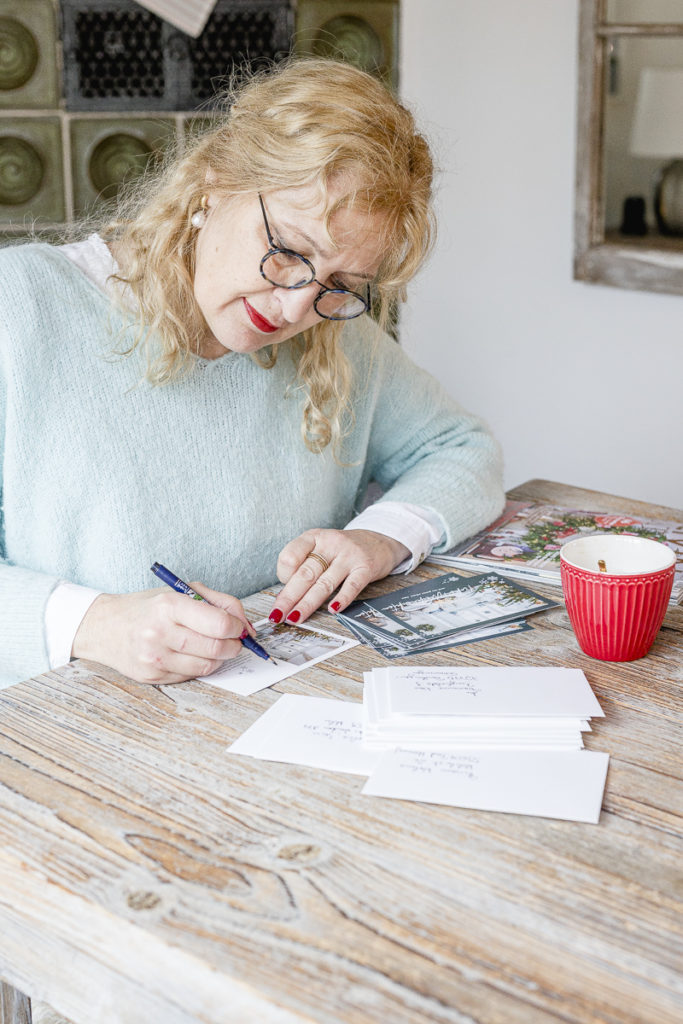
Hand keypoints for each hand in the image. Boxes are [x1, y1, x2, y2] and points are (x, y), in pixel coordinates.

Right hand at [72, 583, 250, 683]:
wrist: (106, 627)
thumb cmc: (148, 607)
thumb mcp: (181, 591)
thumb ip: (219, 602)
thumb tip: (246, 626)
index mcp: (169, 606)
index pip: (220, 624)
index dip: (237, 627)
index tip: (237, 626)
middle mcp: (160, 633)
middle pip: (217, 648)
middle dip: (233, 645)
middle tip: (232, 639)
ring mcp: (155, 659)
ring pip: (207, 666)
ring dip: (219, 658)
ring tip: (212, 646)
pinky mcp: (153, 678)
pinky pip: (191, 676)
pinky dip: (199, 666)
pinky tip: (191, 654)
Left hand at [271, 528, 409, 623]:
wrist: (378, 540)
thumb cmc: (342, 550)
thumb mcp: (320, 548)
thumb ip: (305, 566)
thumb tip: (287, 597)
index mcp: (313, 537)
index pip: (290, 555)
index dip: (283, 575)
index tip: (281, 591)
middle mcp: (330, 544)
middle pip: (305, 573)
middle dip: (289, 597)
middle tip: (277, 615)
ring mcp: (349, 555)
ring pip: (325, 583)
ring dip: (308, 603)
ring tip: (296, 617)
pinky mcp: (365, 567)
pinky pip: (352, 585)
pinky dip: (342, 598)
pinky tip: (333, 609)